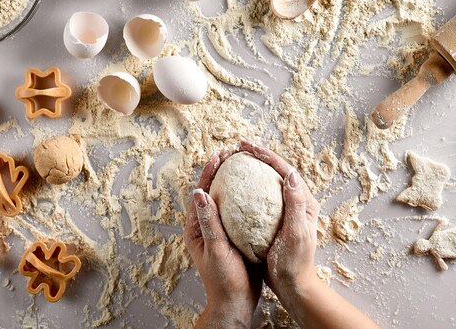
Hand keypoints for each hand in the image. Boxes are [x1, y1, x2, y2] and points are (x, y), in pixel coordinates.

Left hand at [184, 150, 262, 328]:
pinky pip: (239, 211)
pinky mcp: (235, 236)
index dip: (209, 172)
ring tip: (246, 164)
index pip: (201, 192)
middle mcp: (206, 225)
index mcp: (195, 228)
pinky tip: (260, 191)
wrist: (236, 303)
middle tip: (233, 152)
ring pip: (227, 199)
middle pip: (213, 191)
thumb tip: (200, 192)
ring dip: (234, 181)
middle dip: (221, 170)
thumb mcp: (216, 249)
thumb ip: (209, 221)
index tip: (220, 155)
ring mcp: (221, 230)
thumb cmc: (223, 280)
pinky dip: (247, 198)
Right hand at [240, 139, 319, 304]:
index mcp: (305, 201)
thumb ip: (295, 204)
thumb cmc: (295, 262)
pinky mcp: (274, 221)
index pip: (285, 169)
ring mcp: (285, 211)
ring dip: (251, 169)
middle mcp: (296, 202)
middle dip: (257, 156)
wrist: (293, 286)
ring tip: (232, 161)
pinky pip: (259, 198)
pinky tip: (230, 190)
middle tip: (237, 147)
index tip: (246, 146)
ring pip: (266, 182)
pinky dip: (246, 189)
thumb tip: (291, 174)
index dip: (266, 155)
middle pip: (275, 171)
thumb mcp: (296, 233)